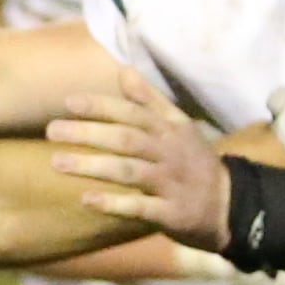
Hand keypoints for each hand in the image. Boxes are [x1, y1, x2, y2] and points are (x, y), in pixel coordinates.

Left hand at [47, 68, 231, 250]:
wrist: (232, 207)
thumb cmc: (195, 164)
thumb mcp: (179, 127)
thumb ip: (150, 100)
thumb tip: (124, 70)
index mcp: (170, 130)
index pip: (132, 112)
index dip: (101, 106)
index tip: (68, 102)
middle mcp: (170, 153)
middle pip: (126, 138)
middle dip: (88, 133)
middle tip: (52, 131)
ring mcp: (172, 184)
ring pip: (129, 171)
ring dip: (92, 166)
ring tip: (56, 163)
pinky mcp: (172, 213)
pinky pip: (141, 207)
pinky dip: (115, 204)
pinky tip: (87, 200)